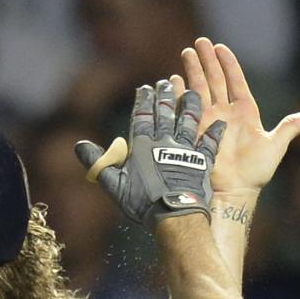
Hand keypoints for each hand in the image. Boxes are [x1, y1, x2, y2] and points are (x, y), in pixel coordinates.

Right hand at [76, 80, 223, 228]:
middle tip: (166, 83)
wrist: (175, 215)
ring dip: (190, 105)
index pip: (142, 116)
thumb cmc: (143, 203)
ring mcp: (186, 151)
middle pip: (165, 113)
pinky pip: (210, 144)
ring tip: (193, 92)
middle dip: (165, 96)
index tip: (145, 88)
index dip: (144, 101)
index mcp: (143, 145)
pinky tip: (220, 123)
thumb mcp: (114, 185)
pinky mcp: (203, 163)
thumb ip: (99, 164)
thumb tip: (79, 146)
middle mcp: (165, 142)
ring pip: (189, 122)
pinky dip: (214, 133)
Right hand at [172, 37, 299, 199]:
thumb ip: (288, 129)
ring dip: (193, 70)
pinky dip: (180, 92)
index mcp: (245, 112)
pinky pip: (186, 106)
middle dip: (207, 60)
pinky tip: (174, 79)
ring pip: (199, 88)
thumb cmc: (256, 171)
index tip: (221, 47)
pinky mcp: (196, 130)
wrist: (235, 190)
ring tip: (187, 52)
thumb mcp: (274, 147)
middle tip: (200, 42)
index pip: (236, 81)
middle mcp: (226, 112)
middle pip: (215, 79)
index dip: (228, 64)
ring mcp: (209, 119)